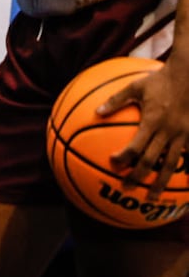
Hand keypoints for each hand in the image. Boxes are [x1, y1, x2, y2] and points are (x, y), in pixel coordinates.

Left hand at [99, 55, 188, 197]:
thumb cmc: (160, 80)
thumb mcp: (134, 87)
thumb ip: (115, 100)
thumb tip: (97, 112)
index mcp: (152, 121)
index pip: (135, 145)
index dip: (124, 157)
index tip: (113, 164)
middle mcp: (168, 131)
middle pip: (151, 160)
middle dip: (138, 176)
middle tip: (126, 189)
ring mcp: (183, 135)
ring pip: (172, 164)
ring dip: (162, 182)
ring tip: (154, 197)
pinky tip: (185, 184)